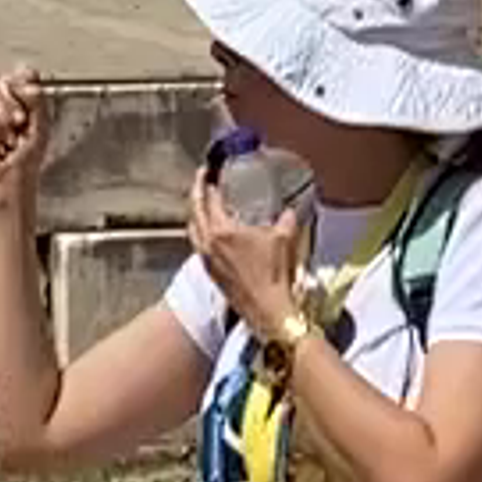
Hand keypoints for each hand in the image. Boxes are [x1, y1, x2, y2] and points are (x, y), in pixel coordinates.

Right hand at [0, 64, 50, 206]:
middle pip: (3, 83)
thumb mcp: (40, 129)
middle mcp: (9, 108)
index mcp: (29, 106)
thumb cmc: (27, 166)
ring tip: (8, 141)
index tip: (25, 85)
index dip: (21, 76)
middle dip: (12, 102)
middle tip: (19, 122)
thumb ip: (37, 100)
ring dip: (2, 122)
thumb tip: (28, 76)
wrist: (8, 185)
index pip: (23, 77)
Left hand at [190, 157, 314, 355]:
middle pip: (194, 211)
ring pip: (193, 229)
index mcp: (222, 231)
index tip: (210, 170)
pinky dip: (201, 232)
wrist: (269, 311)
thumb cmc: (275, 274)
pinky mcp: (211, 273)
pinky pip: (198, 245)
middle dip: (197, 192)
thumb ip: (285, 218)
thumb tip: (288, 210)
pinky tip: (213, 232)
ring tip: (204, 203)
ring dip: (196, 213)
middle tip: (202, 179)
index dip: (208, 181)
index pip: (209, 199)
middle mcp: (208, 244)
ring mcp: (207, 260)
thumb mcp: (284, 238)